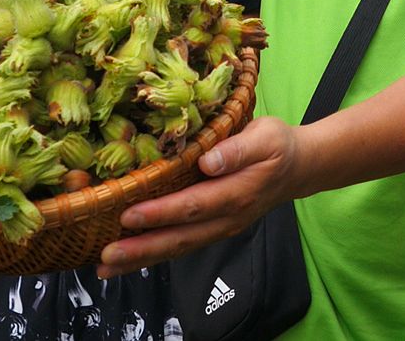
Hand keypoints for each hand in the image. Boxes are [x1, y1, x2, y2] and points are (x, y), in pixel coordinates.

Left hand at [97, 115, 301, 277]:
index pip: (194, 205)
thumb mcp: (266, 137)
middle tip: (107, 254)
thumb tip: (208, 160)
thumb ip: (238, 149)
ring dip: (142, 258)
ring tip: (105, 266)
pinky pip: (181, 245)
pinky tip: (127, 260)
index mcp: (238, 193)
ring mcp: (220, 227)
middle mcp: (227, 218)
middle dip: (142, 248)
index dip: (161, 213)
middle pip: (181, 237)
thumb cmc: (277, 146)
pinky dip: (153, 254)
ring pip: (178, 248)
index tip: (129, 215)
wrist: (298, 167)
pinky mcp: (213, 228)